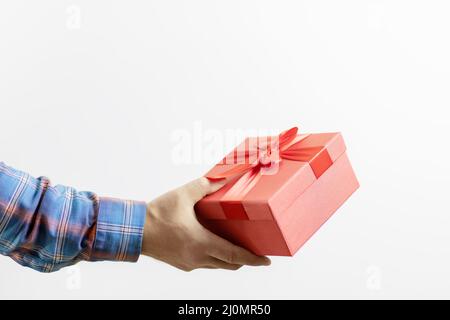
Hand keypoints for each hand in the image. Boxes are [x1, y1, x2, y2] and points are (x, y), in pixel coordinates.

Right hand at [141, 177, 270, 270]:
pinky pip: (205, 264)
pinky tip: (215, 245)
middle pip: (230, 264)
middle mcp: (198, 257)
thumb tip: (223, 179)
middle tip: (255, 251)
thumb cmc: (158, 214)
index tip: (266, 261)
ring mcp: (189, 263)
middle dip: (245, 260)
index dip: (253, 259)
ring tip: (237, 247)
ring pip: (217, 266)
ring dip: (230, 259)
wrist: (134, 230)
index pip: (234, 255)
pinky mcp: (182, 264)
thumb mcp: (183, 195)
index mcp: (201, 243)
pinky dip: (215, 258)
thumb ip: (205, 186)